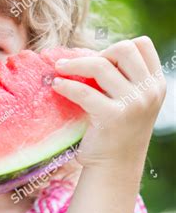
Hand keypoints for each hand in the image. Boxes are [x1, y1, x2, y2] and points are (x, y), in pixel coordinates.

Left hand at [51, 37, 165, 171]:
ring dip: (74, 64)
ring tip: (59, 68)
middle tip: (79, 67)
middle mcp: (149, 91)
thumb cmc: (116, 131)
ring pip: (100, 65)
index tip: (100, 61)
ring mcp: (133, 103)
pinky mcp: (112, 117)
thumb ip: (123, 78)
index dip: (117, 48)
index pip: (142, 45)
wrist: (114, 168)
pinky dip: (65, 85)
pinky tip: (56, 85)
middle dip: (97, 53)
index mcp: (155, 84)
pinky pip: (83, 90)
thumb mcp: (130, 101)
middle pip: (123, 48)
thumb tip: (88, 53)